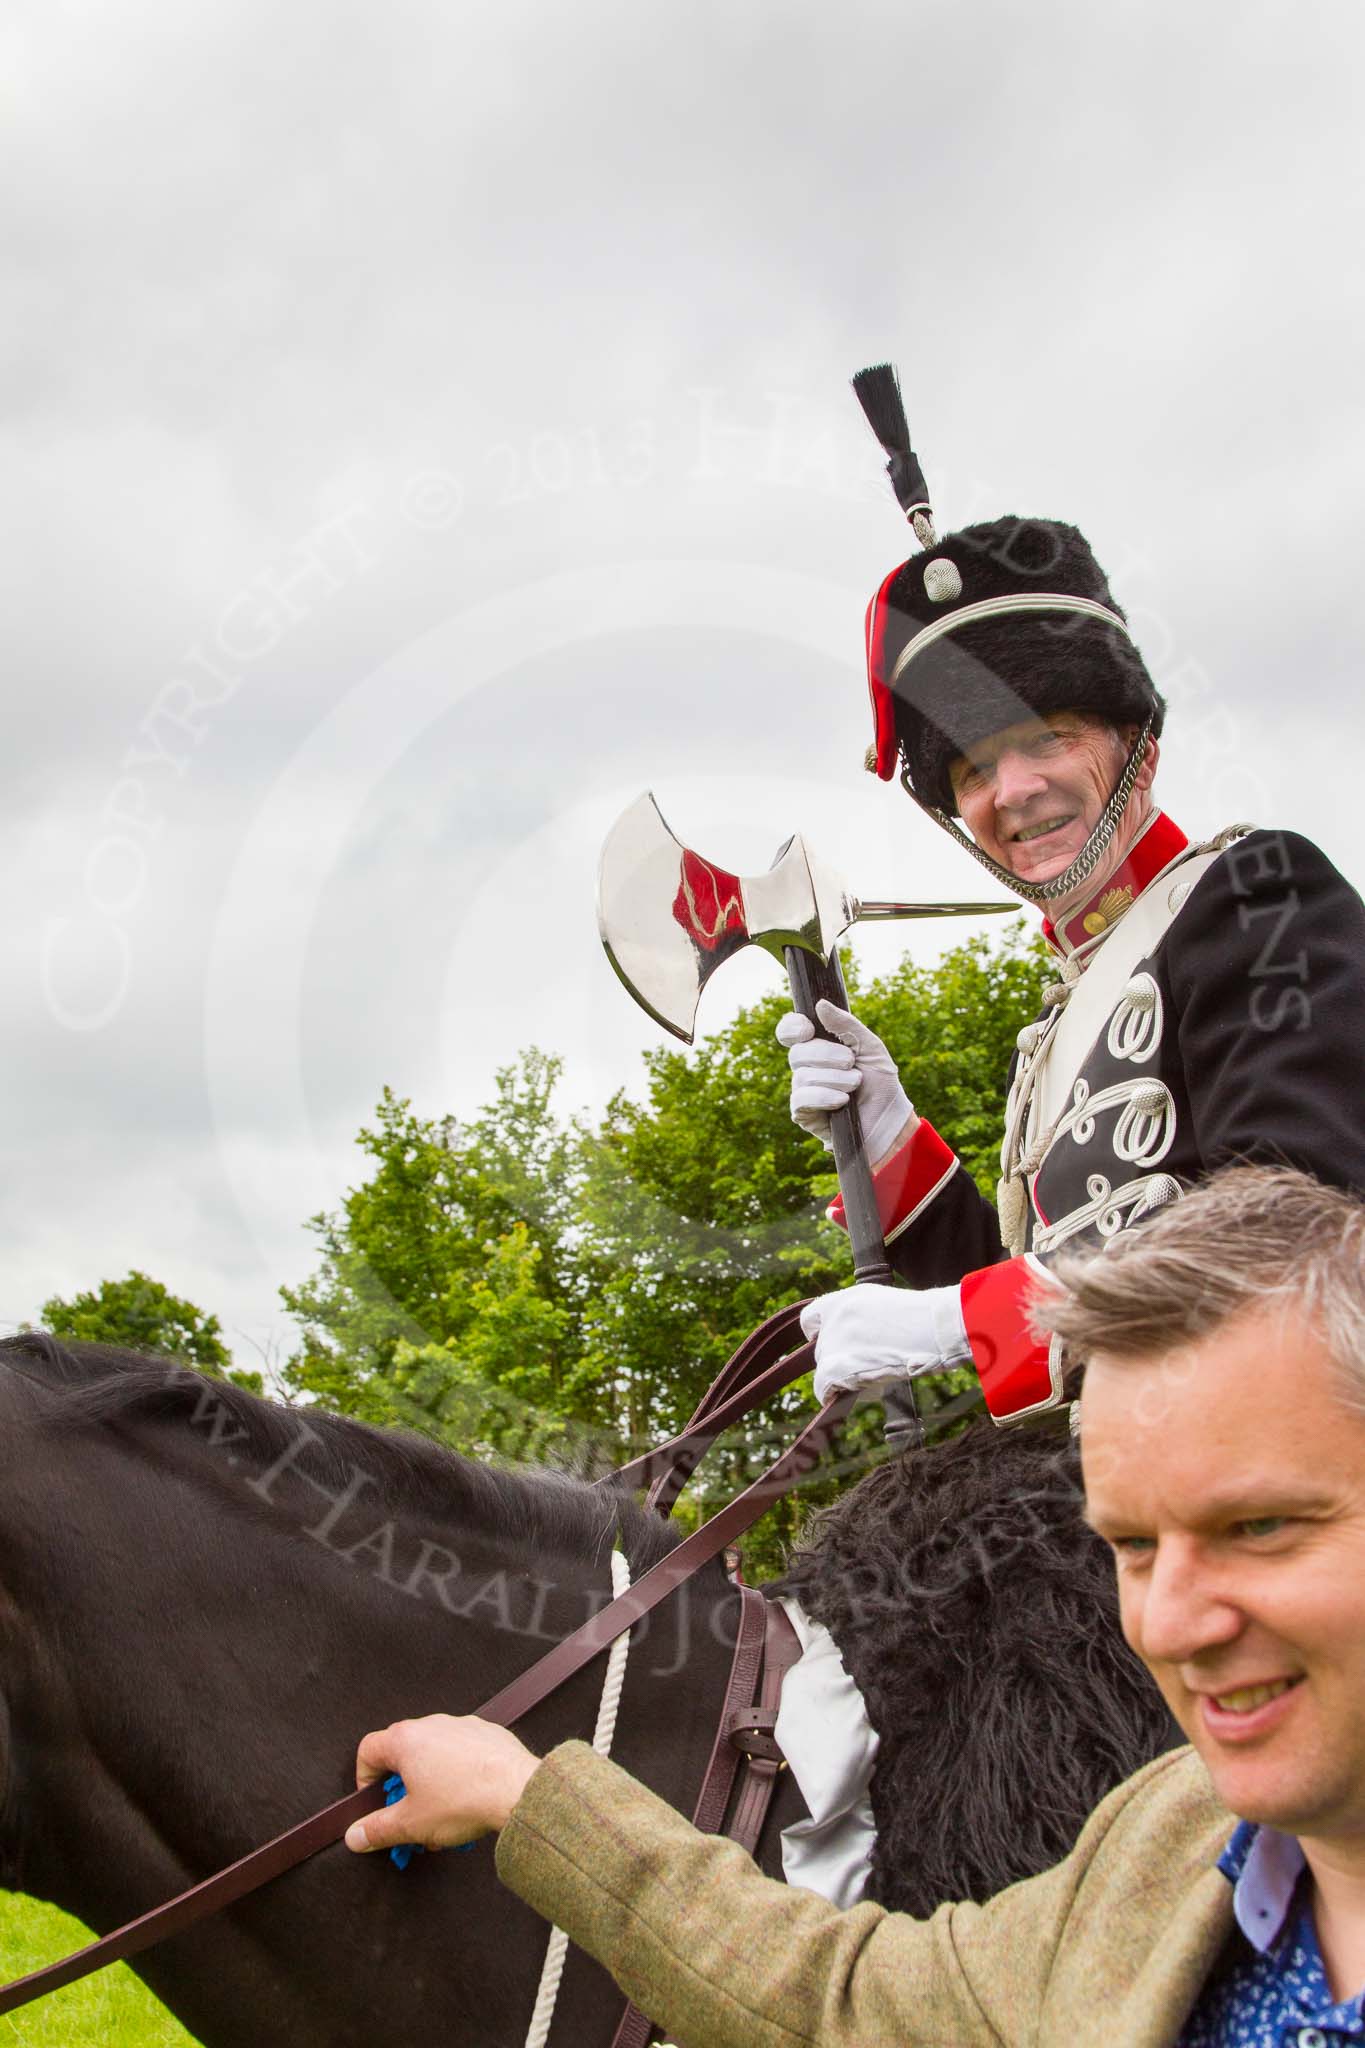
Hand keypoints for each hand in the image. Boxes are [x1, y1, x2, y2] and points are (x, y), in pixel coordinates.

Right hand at [344, 1715, 539, 1853]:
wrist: (518, 1789)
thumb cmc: (464, 1800)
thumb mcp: (411, 1823)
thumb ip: (378, 1829)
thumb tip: (355, 1835)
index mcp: (406, 1740)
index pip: (369, 1749)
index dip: (365, 1780)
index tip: (376, 1803)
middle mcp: (432, 1724)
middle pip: (403, 1752)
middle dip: (402, 1788)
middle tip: (409, 1815)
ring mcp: (462, 1725)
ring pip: (434, 1753)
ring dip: (431, 1782)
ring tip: (442, 1815)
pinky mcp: (487, 1733)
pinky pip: (462, 1752)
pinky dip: (458, 1773)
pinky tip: (467, 1799)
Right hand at [776, 1000, 915, 1163]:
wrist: (890, 1120)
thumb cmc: (881, 1083)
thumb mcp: (870, 1048)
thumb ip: (846, 1025)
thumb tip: (820, 1004)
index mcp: (819, 1046)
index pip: (791, 1031)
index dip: (793, 1027)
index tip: (808, 1029)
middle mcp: (807, 1067)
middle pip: (797, 1052)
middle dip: (826, 1055)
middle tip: (851, 1062)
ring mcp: (803, 1090)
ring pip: (802, 1076)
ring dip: (834, 1078)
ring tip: (856, 1084)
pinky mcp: (804, 1114)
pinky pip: (801, 1099)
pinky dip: (824, 1096)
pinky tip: (843, 1101)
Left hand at [801, 1283, 970, 1405]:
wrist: (937, 1328)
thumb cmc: (924, 1319)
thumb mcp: (885, 1304)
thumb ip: (861, 1317)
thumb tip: (855, 1340)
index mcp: (844, 1300)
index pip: (811, 1319)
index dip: (819, 1334)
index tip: (835, 1346)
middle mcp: (834, 1318)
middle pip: (822, 1349)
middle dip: (841, 1360)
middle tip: (867, 1367)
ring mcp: (834, 1341)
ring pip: (824, 1369)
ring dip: (843, 1378)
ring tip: (871, 1378)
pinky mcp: (838, 1366)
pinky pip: (822, 1387)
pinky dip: (832, 1394)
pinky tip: (852, 1394)